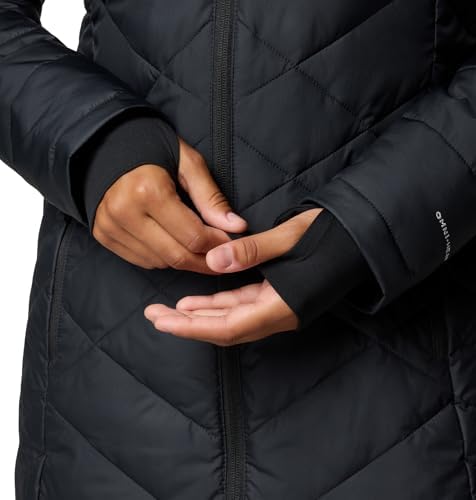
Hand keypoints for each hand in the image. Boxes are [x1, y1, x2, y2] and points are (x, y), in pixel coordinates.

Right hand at [93, 138, 246, 272]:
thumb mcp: (188, 163)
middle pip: (177, 256)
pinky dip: (163, 259)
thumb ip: (211, 198)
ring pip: (160, 263)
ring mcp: (110, 227)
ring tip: (199, 247)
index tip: (231, 242)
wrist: (105, 145)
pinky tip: (173, 244)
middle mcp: (125, 213)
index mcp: (148, 191)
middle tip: (222, 257)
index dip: (218, 245)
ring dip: (184, 260)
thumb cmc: (154, 149)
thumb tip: (237, 227)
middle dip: (205, 261)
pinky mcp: (103, 235)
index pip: (193, 236)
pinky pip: (142, 261)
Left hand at [144, 208, 322, 343]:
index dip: (194, 327)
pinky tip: (197, 301)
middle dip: (188, 324)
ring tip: (168, 310)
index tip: (164, 322)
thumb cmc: (334, 235)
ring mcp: (278, 308)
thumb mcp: (292, 236)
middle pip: (225, 329)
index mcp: (283, 305)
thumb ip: (253, 250)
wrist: (362, 238)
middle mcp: (279, 314)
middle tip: (154, 316)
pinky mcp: (277, 297)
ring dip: (200, 315)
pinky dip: (218, 303)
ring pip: (231, 319)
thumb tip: (213, 261)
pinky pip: (242, 306)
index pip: (230, 327)